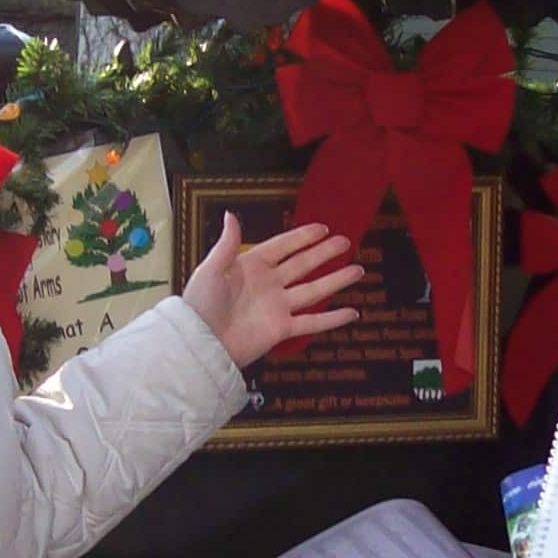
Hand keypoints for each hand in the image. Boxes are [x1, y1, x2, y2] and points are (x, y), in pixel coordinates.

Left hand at [179, 215, 363, 368]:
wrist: (200, 342)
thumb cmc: (200, 305)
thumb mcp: (210, 269)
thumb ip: (227, 244)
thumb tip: (230, 215)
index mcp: (251, 266)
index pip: (283, 247)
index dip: (303, 237)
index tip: (323, 229)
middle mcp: (269, 285)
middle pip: (303, 265)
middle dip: (324, 253)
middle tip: (346, 242)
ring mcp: (277, 307)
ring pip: (313, 290)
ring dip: (336, 280)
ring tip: (357, 270)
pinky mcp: (281, 329)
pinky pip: (312, 321)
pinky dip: (332, 318)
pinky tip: (352, 312)